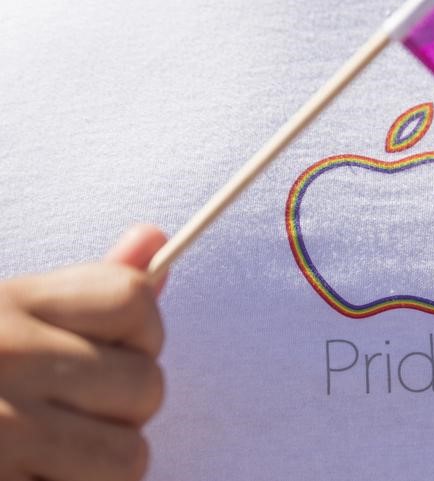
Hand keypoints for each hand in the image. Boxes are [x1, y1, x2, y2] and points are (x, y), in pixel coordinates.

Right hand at [0, 225, 167, 480]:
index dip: (141, 333)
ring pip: (129, 456)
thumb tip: (157, 238)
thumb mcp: (6, 315)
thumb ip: (84, 291)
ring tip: (50, 455)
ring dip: (102, 464)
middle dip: (122, 407)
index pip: (134, 301)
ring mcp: (0, 432)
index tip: (109, 351)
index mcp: (5, 306)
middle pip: (147, 385)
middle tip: (69, 412)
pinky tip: (26, 478)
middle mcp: (2, 360)